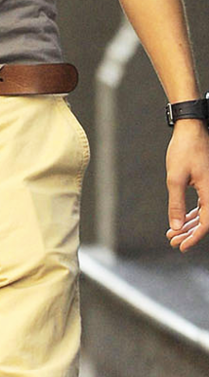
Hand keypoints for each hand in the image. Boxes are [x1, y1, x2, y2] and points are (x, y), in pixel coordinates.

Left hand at [164, 121, 208, 252]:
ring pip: (203, 214)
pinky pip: (203, 205)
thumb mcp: (175, 178)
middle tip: (172, 242)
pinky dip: (191, 214)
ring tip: (173, 234)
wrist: (191, 129)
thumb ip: (176, 204)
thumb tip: (176, 227)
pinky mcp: (207, 184)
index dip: (194, 238)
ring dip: (189, 225)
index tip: (180, 246)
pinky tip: (181, 221)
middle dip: (189, 234)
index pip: (206, 223)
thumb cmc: (184, 151)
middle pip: (205, 221)